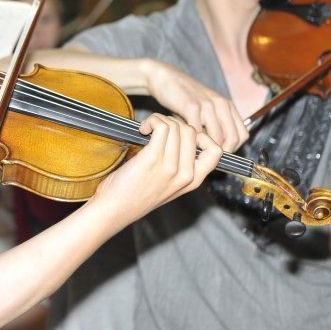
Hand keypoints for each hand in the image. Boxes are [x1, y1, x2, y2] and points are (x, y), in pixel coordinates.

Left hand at [88, 114, 220, 222]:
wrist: (115, 209)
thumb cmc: (136, 194)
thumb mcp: (168, 185)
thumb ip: (180, 167)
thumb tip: (180, 135)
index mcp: (193, 181)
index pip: (215, 151)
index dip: (202, 136)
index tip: (182, 134)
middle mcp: (185, 175)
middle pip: (192, 132)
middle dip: (174, 122)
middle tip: (158, 129)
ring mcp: (170, 167)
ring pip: (176, 126)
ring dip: (160, 120)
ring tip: (148, 128)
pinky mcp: (152, 159)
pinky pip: (161, 127)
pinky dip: (152, 121)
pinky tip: (142, 129)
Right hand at [146, 61, 247, 151]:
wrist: (165, 78)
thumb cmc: (183, 97)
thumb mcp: (204, 107)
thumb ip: (214, 124)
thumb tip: (218, 150)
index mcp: (227, 105)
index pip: (242, 135)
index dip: (233, 148)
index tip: (219, 154)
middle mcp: (221, 104)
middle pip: (232, 139)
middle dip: (221, 153)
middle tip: (207, 157)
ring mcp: (207, 105)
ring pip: (217, 138)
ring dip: (206, 148)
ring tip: (196, 150)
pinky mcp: (191, 106)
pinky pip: (198, 132)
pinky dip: (192, 140)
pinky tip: (184, 140)